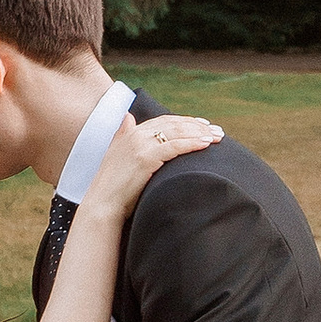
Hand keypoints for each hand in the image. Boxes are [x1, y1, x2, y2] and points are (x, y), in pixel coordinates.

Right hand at [85, 110, 222, 223]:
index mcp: (130, 132)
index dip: (186, 122)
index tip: (204, 126)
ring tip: (218, 137)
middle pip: (174, 123)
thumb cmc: (112, 187)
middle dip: (198, 126)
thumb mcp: (115, 154)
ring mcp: (140, 145)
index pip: (164, 121)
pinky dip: (192, 143)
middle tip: (218, 131)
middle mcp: (135, 134)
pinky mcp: (145, 158)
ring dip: (200, 133)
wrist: (102, 205)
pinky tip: (206, 144)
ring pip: (176, 132)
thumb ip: (122, 134)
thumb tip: (127, 116)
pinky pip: (174, 146)